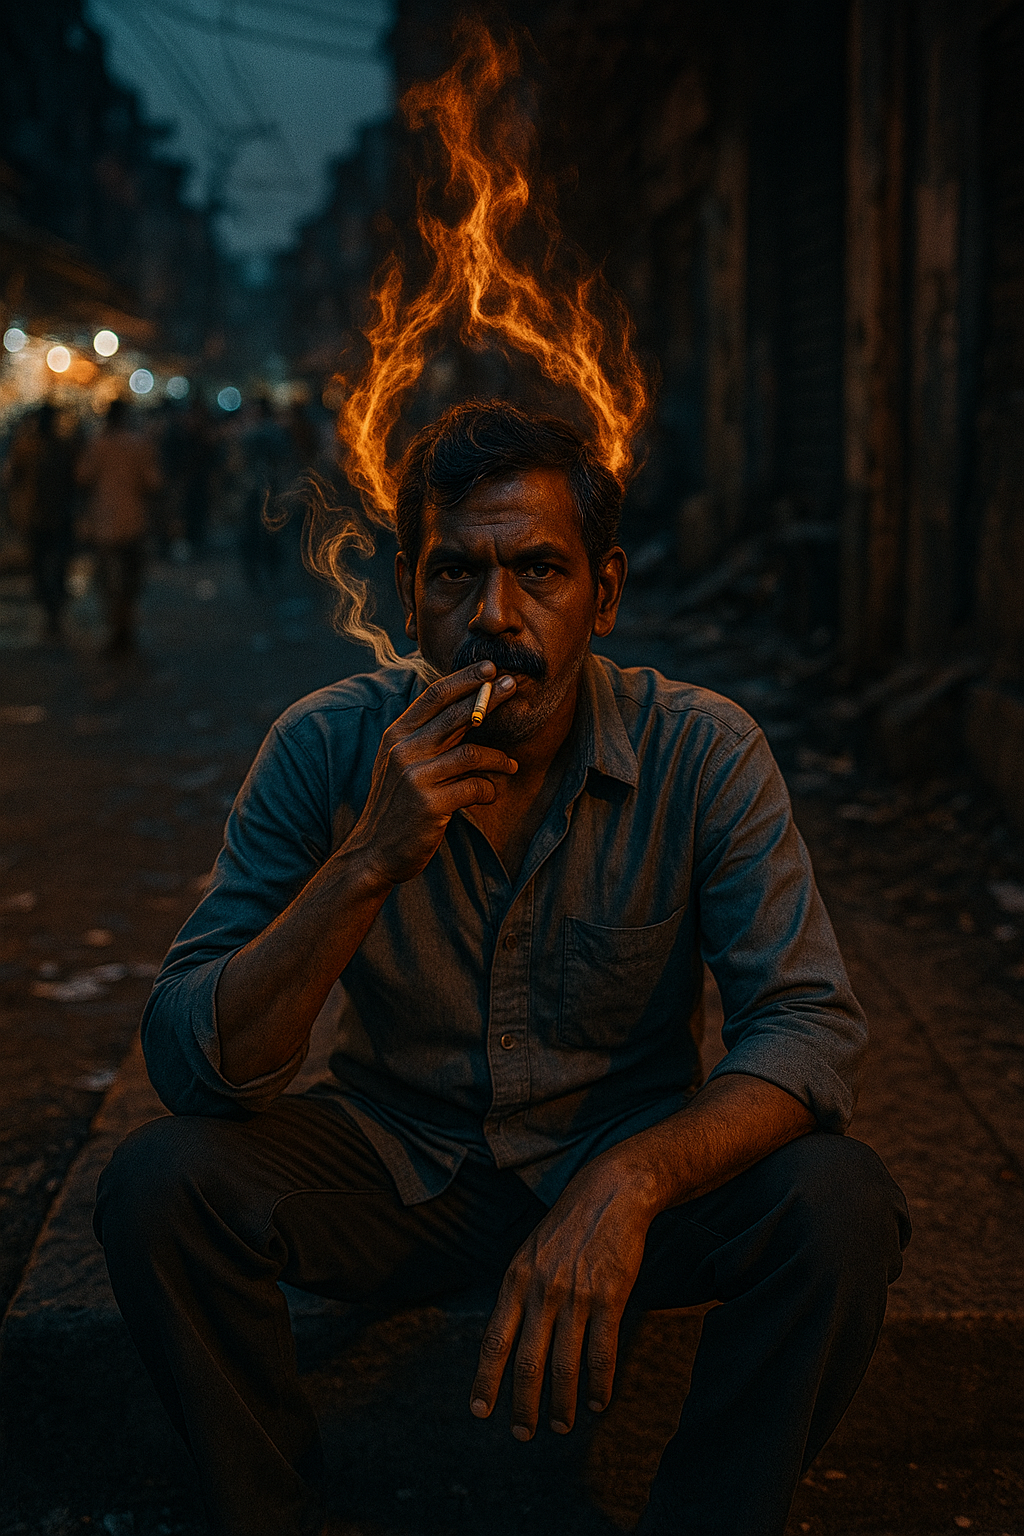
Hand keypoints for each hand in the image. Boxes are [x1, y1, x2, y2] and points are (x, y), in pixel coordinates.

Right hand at [343, 661, 517, 885]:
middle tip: (512, 686)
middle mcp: (403, 751)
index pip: (433, 697)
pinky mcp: (430, 805)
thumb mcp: (401, 765)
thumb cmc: (397, 806)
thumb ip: (426, 739)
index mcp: (396, 736)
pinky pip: (473, 787)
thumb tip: (466, 712)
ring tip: (511, 765)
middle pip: (455, 715)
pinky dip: (488, 789)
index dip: (463, 679)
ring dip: (497, 758)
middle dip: (488, 698)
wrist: (374, 852)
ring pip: (470, 752)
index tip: (489, 668)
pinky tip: (490, 793)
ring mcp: (416, 777)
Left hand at [469, 1158, 655, 1438]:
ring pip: (565, 1365)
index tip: (479, 1412)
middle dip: (523, 1405)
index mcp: (516, 1280)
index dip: (486, 1380)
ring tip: (560, 1426)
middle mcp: (541, 1291)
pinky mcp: (609, 1298)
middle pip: (528, 1363)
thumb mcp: (528, 1253)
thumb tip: (504, 1339)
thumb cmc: (566, 1227)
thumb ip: (517, 1293)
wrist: (609, 1194)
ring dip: (561, 1403)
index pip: (494, 1341)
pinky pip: (602, 1353)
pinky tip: (598, 1402)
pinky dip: (599, 1384)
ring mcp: (576, 1296)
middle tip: (522, 1434)